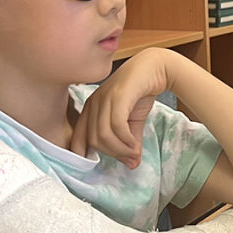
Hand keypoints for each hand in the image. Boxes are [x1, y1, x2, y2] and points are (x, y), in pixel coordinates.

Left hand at [71, 48, 180, 167]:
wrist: (155, 68)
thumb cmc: (141, 92)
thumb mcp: (133, 122)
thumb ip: (129, 142)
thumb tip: (133, 164)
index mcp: (91, 107)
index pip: (77, 136)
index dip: (82, 153)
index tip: (95, 164)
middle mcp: (93, 103)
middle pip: (93, 139)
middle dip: (112, 153)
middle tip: (129, 157)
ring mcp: (104, 98)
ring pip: (103, 135)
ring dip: (120, 149)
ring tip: (134, 152)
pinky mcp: (118, 97)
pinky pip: (117, 125)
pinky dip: (126, 139)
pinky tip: (135, 143)